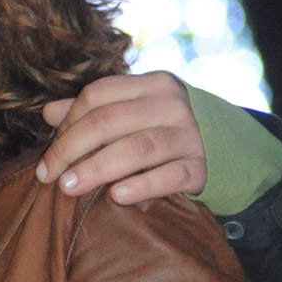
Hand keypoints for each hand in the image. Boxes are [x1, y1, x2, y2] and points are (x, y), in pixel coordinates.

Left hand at [39, 71, 205, 203]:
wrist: (233, 150)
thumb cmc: (168, 130)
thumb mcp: (137, 111)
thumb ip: (94, 110)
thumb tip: (47, 114)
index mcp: (152, 84)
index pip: (99, 94)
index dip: (68, 122)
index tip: (50, 152)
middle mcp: (173, 104)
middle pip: (110, 121)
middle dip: (72, 148)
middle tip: (49, 176)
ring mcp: (191, 135)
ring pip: (138, 148)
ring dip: (98, 168)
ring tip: (70, 187)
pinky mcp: (204, 167)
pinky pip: (170, 176)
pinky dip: (142, 186)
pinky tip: (116, 197)